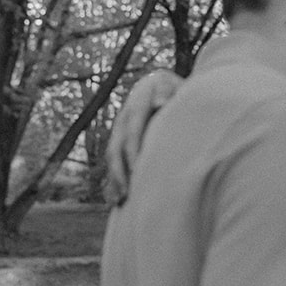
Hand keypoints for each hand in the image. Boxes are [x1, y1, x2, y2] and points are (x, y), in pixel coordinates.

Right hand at [104, 69, 183, 204]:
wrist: (161, 84)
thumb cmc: (173, 88)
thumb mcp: (172, 86)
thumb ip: (168, 93)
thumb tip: (161, 103)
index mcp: (135, 107)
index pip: (133, 133)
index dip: (134, 153)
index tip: (140, 172)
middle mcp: (123, 120)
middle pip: (116, 149)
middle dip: (120, 172)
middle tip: (127, 193)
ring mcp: (120, 131)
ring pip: (112, 158)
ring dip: (114, 179)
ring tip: (119, 201)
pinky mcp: (121, 142)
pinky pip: (114, 163)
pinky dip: (112, 181)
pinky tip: (113, 199)